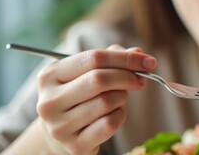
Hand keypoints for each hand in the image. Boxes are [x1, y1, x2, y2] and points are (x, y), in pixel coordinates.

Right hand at [36, 45, 155, 153]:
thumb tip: (138, 53)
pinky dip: (120, 115)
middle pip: (99, 79)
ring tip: (119, 98)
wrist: (62, 133)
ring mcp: (60, 126)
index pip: (94, 58)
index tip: (148, 62)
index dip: (126, 58)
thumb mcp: (87, 72)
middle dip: (127, 77)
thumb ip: (112, 58)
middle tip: (140, 80)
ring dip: (122, 97)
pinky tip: (114, 114)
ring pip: (107, 102)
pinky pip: (110, 124)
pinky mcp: (74, 145)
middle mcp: (49, 101)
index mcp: (50, 75)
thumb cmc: (80, 96)